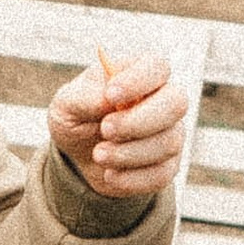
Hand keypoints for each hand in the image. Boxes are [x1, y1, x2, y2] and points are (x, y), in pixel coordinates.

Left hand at [48, 49, 186, 197]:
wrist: (79, 153)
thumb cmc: (78, 116)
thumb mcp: (67, 103)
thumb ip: (84, 98)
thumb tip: (108, 101)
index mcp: (141, 73)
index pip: (156, 66)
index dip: (138, 80)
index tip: (111, 95)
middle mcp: (164, 100)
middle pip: (176, 103)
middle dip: (138, 121)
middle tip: (105, 129)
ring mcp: (171, 132)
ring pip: (169, 142)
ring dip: (129, 153)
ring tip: (98, 154)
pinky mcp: (168, 165)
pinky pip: (162, 174)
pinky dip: (131, 178)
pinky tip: (110, 174)